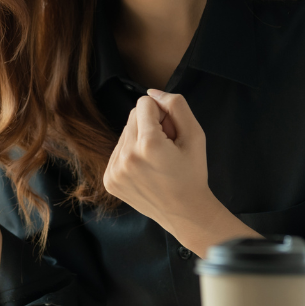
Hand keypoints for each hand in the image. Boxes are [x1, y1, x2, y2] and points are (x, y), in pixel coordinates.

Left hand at [103, 89, 258, 256]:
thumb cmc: (193, 173)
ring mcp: (115, 170)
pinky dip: (131, 155)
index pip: (144, 103)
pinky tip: (146, 170)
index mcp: (149, 144)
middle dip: (150, 126)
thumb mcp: (195, 135)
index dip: (162, 114)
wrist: (186, 213)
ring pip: (124, 133)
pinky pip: (117, 151)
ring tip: (157, 161)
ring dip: (139, 140)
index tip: (171, 133)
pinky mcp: (109, 180)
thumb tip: (151, 92)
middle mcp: (127, 156)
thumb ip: (175, 105)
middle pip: (132, 117)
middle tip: (166, 149)